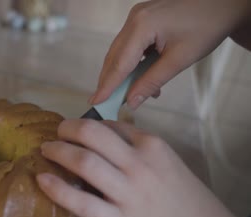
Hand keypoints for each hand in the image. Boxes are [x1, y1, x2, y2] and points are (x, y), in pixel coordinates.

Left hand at [37, 119, 250, 216]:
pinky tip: (42, 180)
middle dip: (66, 129)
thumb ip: (139, 146)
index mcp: (153, 146)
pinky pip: (81, 202)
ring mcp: (129, 194)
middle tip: (56, 133)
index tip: (73, 129)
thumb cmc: (187, 200)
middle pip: (91, 135)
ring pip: (83, 162)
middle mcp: (140, 164)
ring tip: (46, 151)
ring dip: (58, 151)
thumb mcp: (168, 162)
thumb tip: (106, 131)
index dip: (85, 125)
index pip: (109, 125)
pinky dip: (57, 188)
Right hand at [90, 0, 250, 108]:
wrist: (224, 3)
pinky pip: (131, 45)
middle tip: (106, 103)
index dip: (107, 86)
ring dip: (124, 74)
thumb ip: (152, 81)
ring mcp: (137, 17)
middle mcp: (133, 19)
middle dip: (111, 81)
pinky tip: (142, 77)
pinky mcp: (143, 18)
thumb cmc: (207, 26)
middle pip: (115, 56)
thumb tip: (131, 102)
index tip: (95, 102)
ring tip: (130, 94)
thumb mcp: (179, 59)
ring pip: (121, 51)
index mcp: (141, 26)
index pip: (119, 63)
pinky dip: (133, 63)